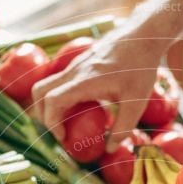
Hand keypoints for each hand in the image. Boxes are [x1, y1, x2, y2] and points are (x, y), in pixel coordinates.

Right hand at [31, 31, 164, 150]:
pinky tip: (79, 109)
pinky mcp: (79, 63)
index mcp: (85, 80)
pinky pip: (59, 82)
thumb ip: (123, 128)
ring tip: (67, 123)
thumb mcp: (137, 102)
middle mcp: (74, 71)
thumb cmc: (141, 66)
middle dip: (42, 115)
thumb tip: (109, 148)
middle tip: (60, 132)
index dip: (52, 122)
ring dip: (49, 106)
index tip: (64, 137)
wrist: (143, 35)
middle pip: (40, 92)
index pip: (53, 100)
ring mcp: (74, 65)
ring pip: (47, 85)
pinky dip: (60, 97)